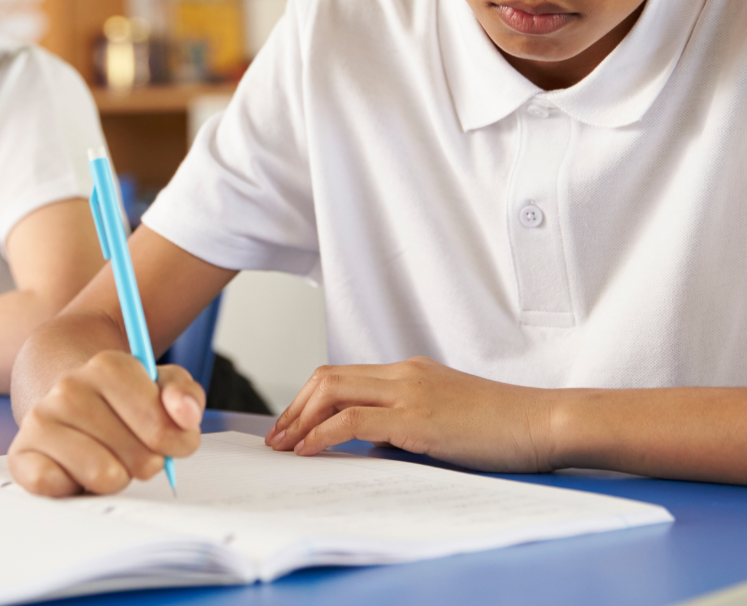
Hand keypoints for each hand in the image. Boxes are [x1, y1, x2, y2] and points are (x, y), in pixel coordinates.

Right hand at [8, 350, 204, 496]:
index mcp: (108, 366)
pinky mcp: (20, 454)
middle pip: (136, 456)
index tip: (175, 442)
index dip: (176, 441)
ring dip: (115, 478)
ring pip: (102, 475)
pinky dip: (73, 489)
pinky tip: (76, 471)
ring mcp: (40, 420)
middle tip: (135, 451)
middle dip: (145, 462)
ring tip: (109, 460)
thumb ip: (184, 395)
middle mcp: (69, 388)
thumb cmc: (121, 398)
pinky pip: (55, 487)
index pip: (160, 424)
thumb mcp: (161, 385)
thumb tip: (186, 416)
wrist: (65, 393)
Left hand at [265, 357, 557, 472]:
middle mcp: (403, 374)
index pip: (344, 375)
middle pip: (328, 377)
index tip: (292, 426)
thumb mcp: (445, 421)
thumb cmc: (503, 428)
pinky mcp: (417, 418)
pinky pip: (354, 420)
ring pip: (333, 390)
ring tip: (285, 447)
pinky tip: (310, 450)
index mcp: (409, 372)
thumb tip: (370, 446)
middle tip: (277, 439)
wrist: (543, 421)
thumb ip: (406, 426)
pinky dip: (323, 433)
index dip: (310, 399)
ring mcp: (409, 391)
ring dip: (301, 419)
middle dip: (295, 407)